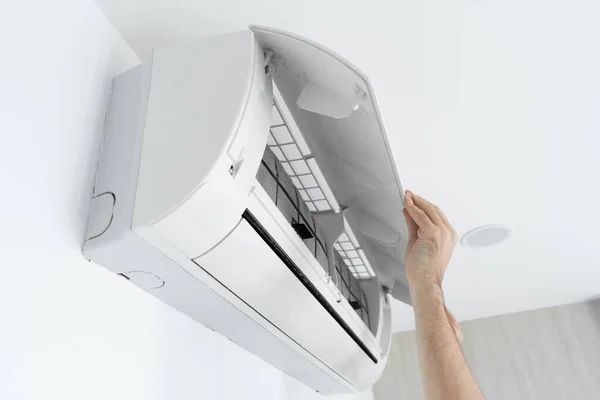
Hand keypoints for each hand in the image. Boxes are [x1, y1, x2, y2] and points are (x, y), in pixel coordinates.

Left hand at [403, 191, 461, 340]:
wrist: (425, 281)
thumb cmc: (422, 268)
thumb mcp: (416, 241)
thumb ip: (413, 225)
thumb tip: (408, 212)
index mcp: (448, 235)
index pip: (436, 214)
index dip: (424, 205)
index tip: (414, 199)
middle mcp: (447, 232)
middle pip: (433, 209)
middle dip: (420, 200)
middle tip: (408, 194)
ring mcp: (442, 232)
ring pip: (428, 210)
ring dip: (416, 201)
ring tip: (407, 196)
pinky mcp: (433, 234)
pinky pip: (421, 216)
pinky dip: (413, 208)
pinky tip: (407, 203)